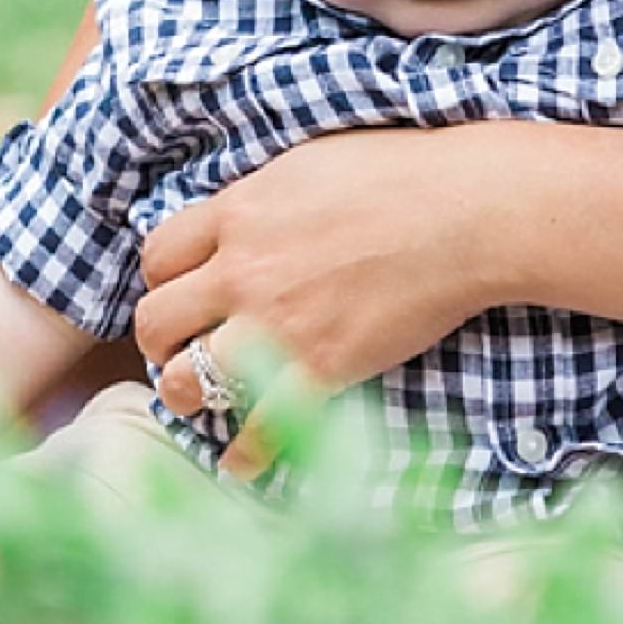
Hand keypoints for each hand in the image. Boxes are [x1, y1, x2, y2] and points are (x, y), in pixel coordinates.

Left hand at [138, 125, 515, 476]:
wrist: (465, 212)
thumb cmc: (402, 174)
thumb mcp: (308, 162)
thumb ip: (259, 195)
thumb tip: (237, 216)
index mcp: (238, 213)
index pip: (157, 256)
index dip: (162, 280)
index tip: (180, 292)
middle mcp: (242, 272)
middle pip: (156, 321)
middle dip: (163, 340)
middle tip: (183, 347)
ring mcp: (276, 326)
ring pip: (184, 381)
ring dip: (185, 393)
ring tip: (202, 396)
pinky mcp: (319, 369)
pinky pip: (258, 430)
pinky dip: (244, 454)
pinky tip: (242, 461)